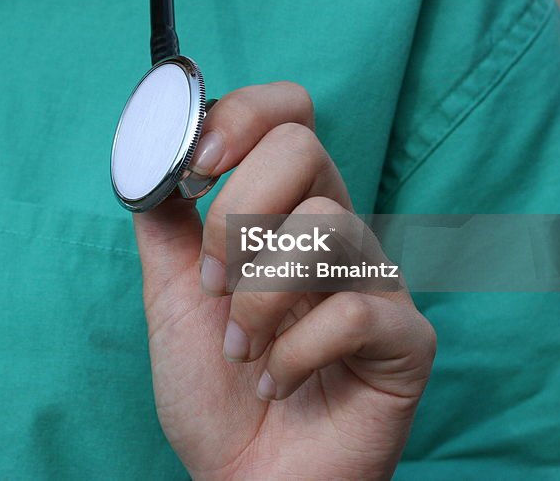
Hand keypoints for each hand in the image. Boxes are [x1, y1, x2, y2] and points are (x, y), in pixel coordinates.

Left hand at [134, 82, 435, 479]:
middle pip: (303, 148)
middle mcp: (337, 231)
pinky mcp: (406, 340)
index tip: (197, 166)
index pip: (288, 115)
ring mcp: (377, 282)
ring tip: (240, 348)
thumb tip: (153, 154)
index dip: (243, 116)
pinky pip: (353, 310)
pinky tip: (276, 381)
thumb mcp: (171, 294)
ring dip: (258, 296)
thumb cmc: (213, 390)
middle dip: (234, 218)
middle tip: (213, 285)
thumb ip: (165, 222)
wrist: (243, 478)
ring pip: (325, 224)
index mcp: (285, 210)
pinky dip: (292, 352)